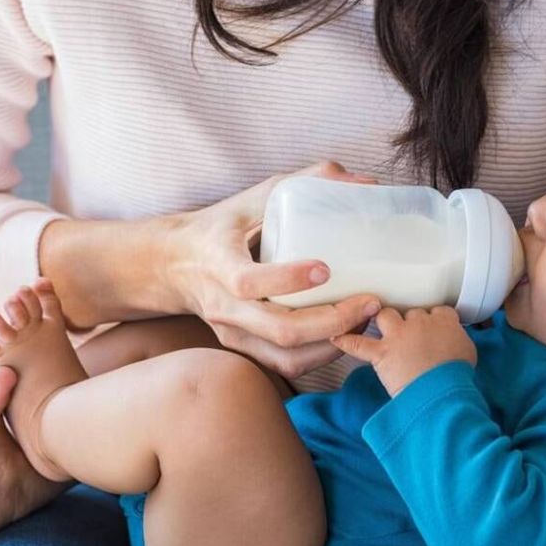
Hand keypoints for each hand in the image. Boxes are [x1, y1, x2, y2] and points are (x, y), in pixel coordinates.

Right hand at [162, 161, 383, 379]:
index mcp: (219, 263)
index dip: (288, 279)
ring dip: (333, 344)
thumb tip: (365, 182)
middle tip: (370, 302)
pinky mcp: (243, 348)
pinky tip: (345, 334)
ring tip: (364, 320)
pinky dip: (321, 355)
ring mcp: (233, 332)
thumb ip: (306, 181)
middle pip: (280, 330)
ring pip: (288, 356)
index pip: (248, 282)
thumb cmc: (222, 226)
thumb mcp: (255, 196)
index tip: (326, 269)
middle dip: (333, 321)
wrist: (175, 264)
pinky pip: (286, 364)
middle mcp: (224, 306)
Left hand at [330, 306, 476, 396]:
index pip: (437, 310)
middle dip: (409, 322)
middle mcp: (419, 322)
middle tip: (410, 336)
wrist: (442, 391)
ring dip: (383, 321)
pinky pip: (358, 344)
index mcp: (444, 320)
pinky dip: (346, 341)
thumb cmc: (458, 375)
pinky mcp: (382, 353)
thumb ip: (457, 339)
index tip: (433, 328)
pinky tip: (336, 338)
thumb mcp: (468, 351)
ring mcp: (398, 336)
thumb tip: (452, 342)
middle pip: (410, 312)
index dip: (433, 319)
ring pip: (385, 315)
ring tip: (382, 328)